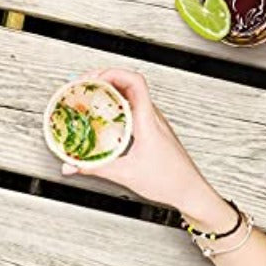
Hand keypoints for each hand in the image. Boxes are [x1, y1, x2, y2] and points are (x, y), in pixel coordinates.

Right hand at [61, 69, 223, 220]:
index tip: (94, 79)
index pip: (135, 81)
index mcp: (147, 120)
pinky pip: (133, 104)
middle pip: (129, 81)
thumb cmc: (170, 182)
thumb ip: (96, 168)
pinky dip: (117, 101)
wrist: (192, 192)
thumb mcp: (126, 174)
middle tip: (85, 84)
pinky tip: (106, 112)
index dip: (113, 73)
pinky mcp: (152, 127)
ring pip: (131, 92)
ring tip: (92, 93)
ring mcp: (153, 119)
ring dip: (111, 87)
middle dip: (105, 77)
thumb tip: (73, 165)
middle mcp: (152, 115)